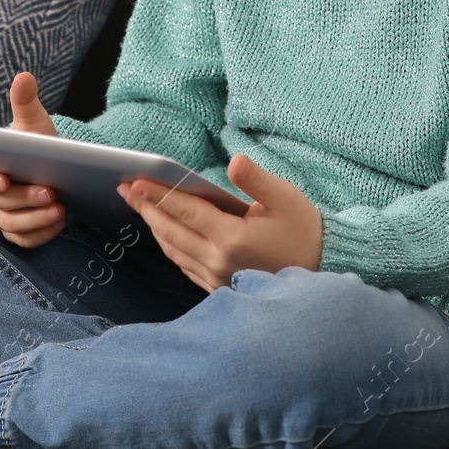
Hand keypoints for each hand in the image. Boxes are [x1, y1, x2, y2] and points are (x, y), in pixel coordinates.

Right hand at [0, 72, 65, 247]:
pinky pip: (24, 241)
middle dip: (24, 199)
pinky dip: (42, 234)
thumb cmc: (36, 144)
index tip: (4, 178)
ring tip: (59, 208)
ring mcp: (1, 216)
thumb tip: (23, 76)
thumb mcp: (33, 123)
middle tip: (50, 191)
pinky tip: (60, 222)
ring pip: (10, 225)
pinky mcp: (18, 232)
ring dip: (35, 219)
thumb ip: (25, 102)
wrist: (52, 167)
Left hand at [117, 153, 323, 291]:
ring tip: (140, 207)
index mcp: (232, 238)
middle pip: (170, 231)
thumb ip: (256, 180)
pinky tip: (165, 232)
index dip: (156, 195)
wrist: (323, 270)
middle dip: (146, 208)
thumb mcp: (285, 199)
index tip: (134, 182)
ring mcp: (217, 278)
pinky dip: (170, 245)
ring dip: (155, 227)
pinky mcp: (219, 287)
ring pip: (174, 250)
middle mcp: (218, 261)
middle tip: (125, 189)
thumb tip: (235, 161)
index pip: (184, 211)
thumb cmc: (304, 231)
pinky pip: (185, 264)